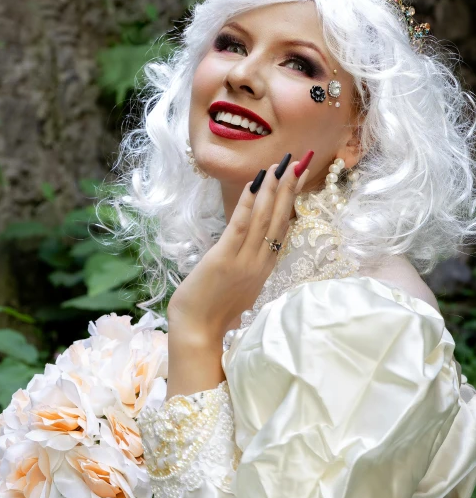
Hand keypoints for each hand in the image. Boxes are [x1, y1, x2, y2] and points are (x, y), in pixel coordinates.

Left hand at [167, 153, 312, 340]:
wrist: (198, 333)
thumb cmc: (214, 314)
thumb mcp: (241, 290)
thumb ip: (252, 267)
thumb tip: (261, 245)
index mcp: (264, 269)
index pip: (282, 230)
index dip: (291, 204)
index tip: (299, 182)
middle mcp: (260, 263)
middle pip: (279, 220)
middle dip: (289, 190)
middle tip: (299, 164)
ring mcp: (244, 260)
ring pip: (264, 219)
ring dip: (273, 191)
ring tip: (281, 167)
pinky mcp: (225, 258)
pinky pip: (240, 225)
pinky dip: (248, 203)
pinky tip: (255, 184)